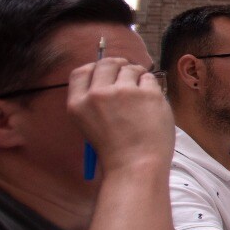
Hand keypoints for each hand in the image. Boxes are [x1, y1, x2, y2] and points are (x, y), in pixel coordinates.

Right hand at [67, 55, 172, 174]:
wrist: (136, 165)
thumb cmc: (116, 151)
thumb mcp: (90, 126)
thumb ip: (96, 102)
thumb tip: (112, 76)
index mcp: (78, 104)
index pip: (81, 72)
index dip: (95, 68)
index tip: (106, 71)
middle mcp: (97, 94)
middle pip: (106, 63)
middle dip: (118, 65)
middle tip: (127, 71)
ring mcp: (123, 92)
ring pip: (131, 68)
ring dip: (137, 76)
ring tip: (141, 95)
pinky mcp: (147, 93)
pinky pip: (149, 78)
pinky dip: (151, 87)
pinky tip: (151, 104)